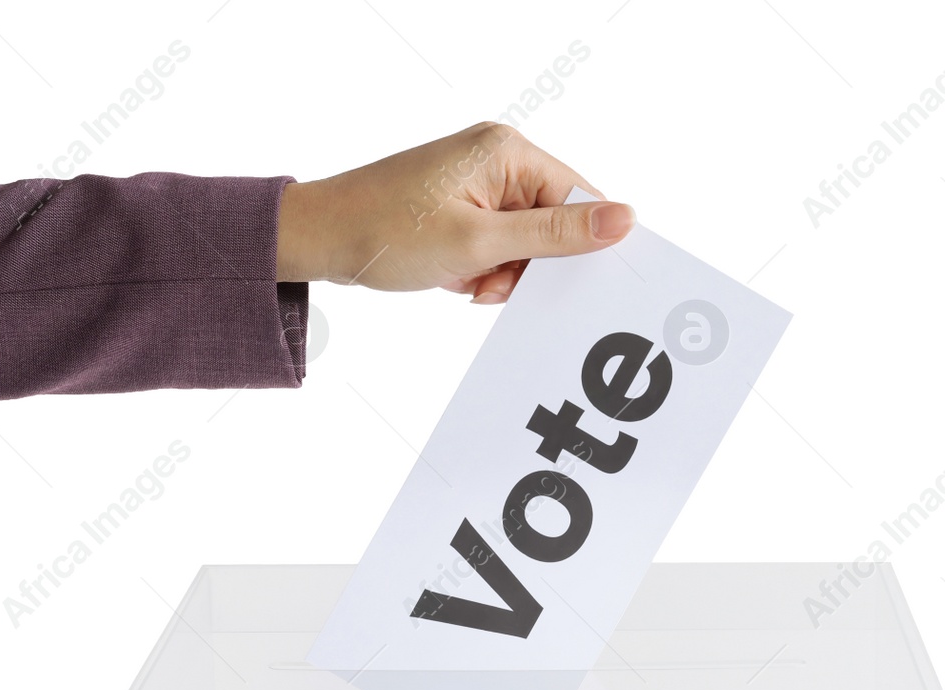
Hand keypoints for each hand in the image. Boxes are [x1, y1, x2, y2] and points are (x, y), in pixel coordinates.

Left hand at [276, 122, 634, 302]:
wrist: (319, 239)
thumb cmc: (386, 232)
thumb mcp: (479, 242)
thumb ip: (554, 235)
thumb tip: (625, 219)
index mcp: (508, 151)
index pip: (578, 197)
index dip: (580, 244)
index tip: (572, 284)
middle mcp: (499, 159)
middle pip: (553, 222)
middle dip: (531, 264)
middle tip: (496, 283)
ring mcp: (480, 184)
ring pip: (526, 242)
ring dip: (505, 274)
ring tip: (469, 283)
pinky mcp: (463, 208)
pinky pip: (499, 246)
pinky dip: (485, 271)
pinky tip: (459, 279)